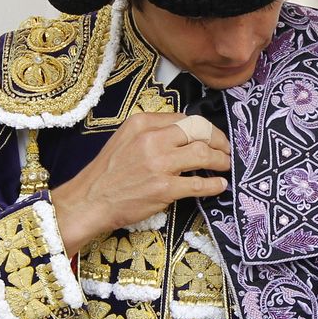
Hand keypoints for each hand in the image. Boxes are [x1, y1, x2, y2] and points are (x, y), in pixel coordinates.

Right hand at [49, 112, 230, 251]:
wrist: (90, 200)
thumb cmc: (108, 172)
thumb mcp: (126, 138)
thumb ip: (153, 131)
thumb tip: (185, 133)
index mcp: (142, 123)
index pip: (185, 118)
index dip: (205, 128)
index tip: (213, 136)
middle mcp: (151, 139)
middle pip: (199, 132)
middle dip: (219, 141)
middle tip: (227, 150)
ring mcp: (159, 164)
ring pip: (204, 154)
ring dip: (221, 160)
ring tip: (226, 165)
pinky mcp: (164, 188)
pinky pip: (199, 183)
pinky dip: (214, 184)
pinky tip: (219, 185)